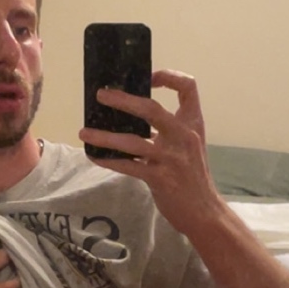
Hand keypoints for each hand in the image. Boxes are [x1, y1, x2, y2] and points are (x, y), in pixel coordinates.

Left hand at [80, 70, 222, 236]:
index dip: (169, 76)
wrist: (204, 211)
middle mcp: (183, 136)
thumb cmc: (193, 176)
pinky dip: (108, 159)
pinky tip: (94, 155)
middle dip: (122, 100)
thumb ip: (168, 130)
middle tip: (101, 95)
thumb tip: (132, 116)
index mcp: (193, 124)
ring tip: (84, 132)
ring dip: (104, 136)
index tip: (148, 76)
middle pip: (151, 109)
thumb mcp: (188, 145)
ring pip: (132, 141)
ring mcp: (171, 157)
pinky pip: (127, 165)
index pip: (188, 87)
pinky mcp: (159, 178)